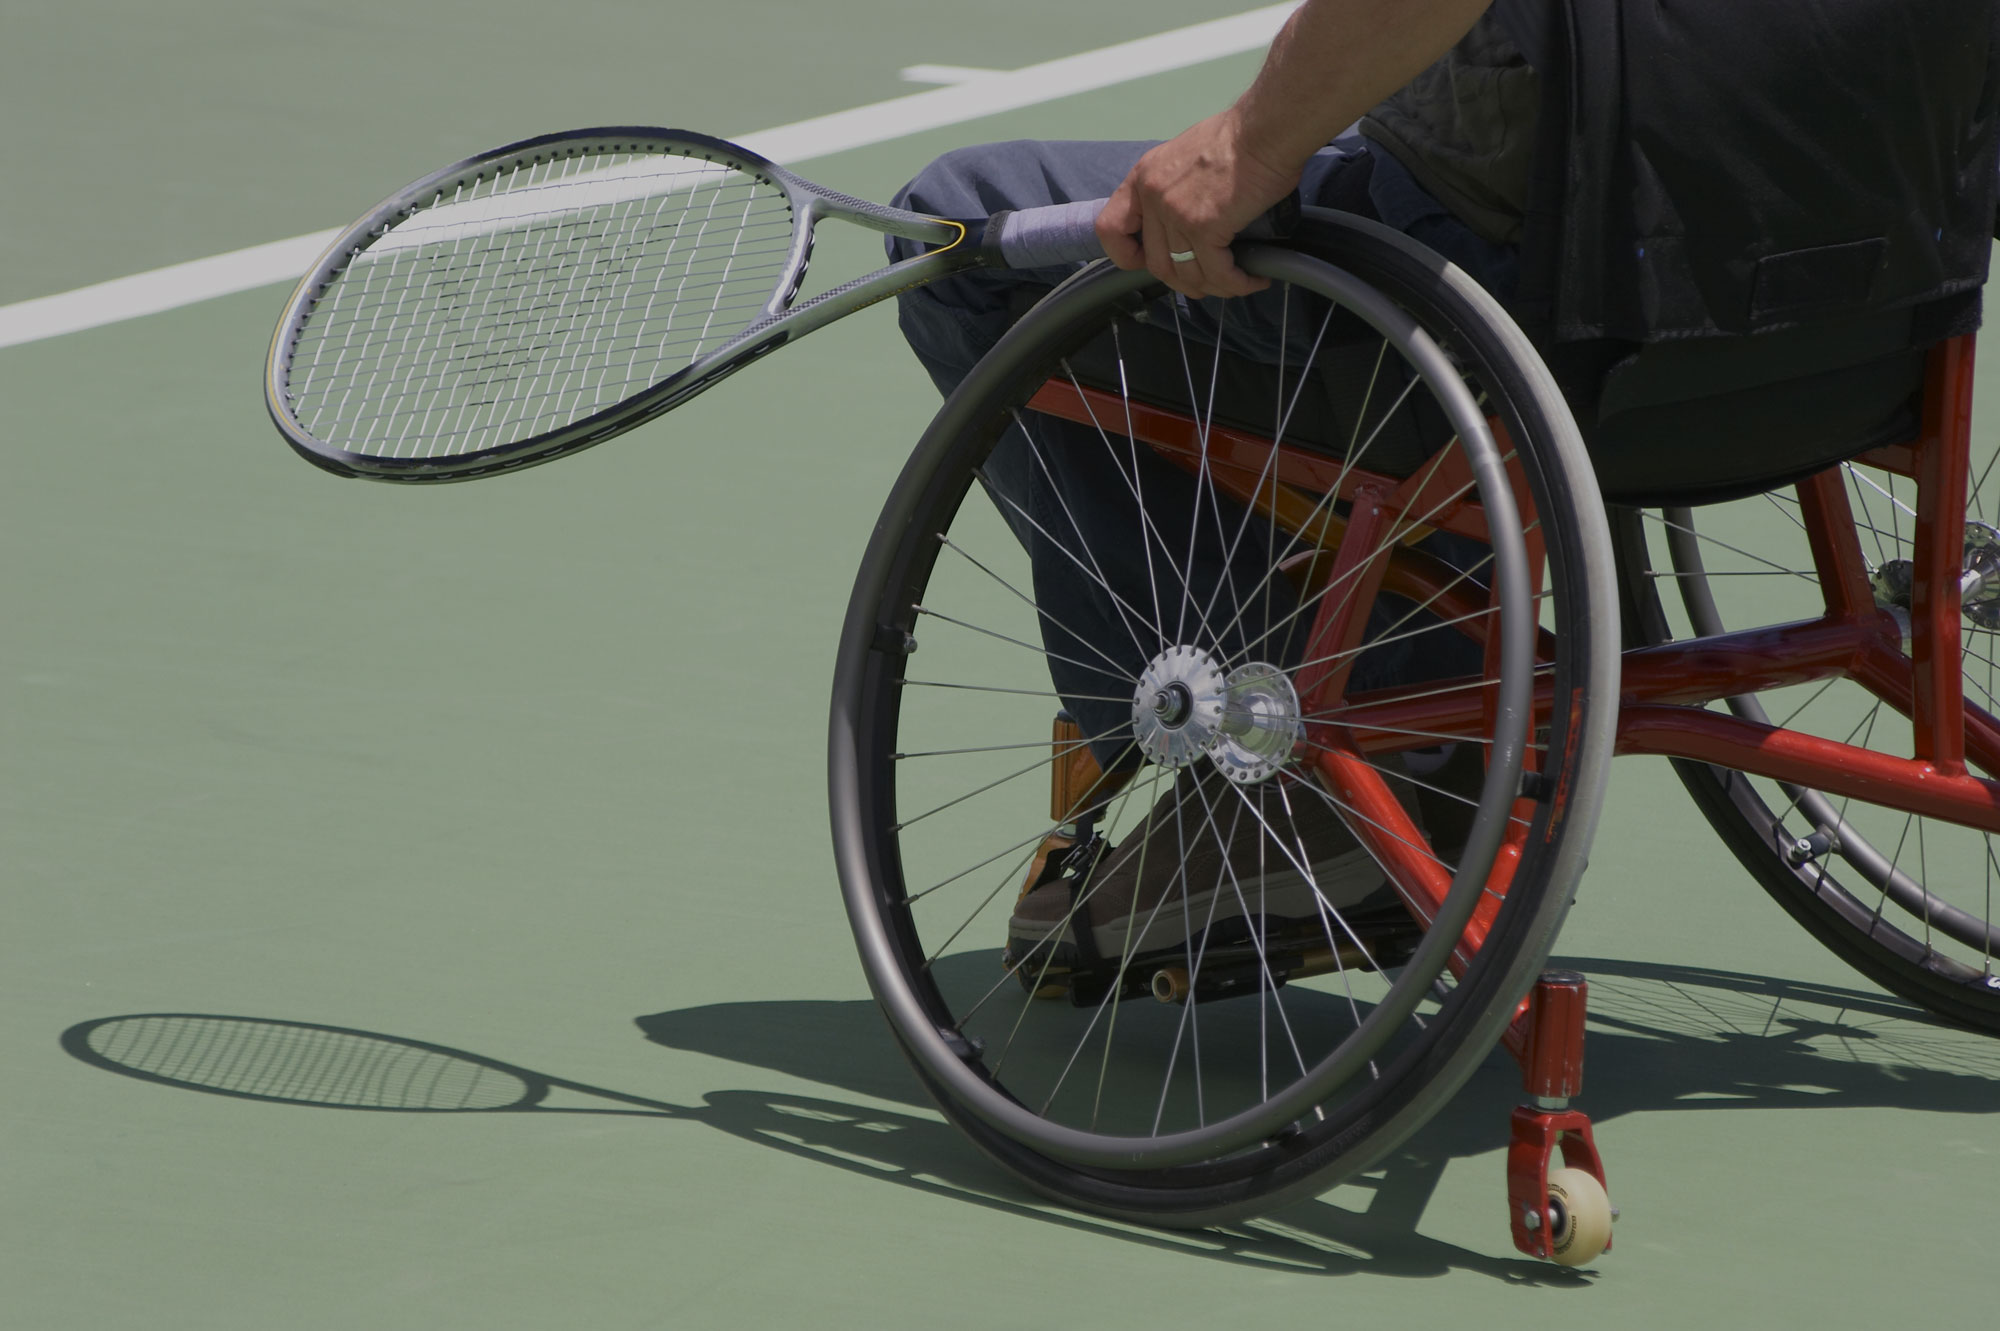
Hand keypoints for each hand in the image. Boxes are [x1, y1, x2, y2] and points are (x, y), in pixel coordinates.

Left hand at [1094, 108, 1301, 298]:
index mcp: (1143, 178)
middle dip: (1184, 281)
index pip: (1109, 228)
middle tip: (1210, 279)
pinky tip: (1254, 279)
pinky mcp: (1205, 228)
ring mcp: (1176, 214)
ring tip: (1238, 281)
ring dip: (1214, 286)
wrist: (1265, 128)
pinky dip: (1237, 283)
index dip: (1126, 255)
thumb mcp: (1185, 155)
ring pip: (1186, 274)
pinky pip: (1217, 273)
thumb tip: (1185, 217)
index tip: (1146, 261)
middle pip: (1157, 263)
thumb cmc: (1239, 136)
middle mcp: (1153, 197)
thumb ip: (1174, 187)